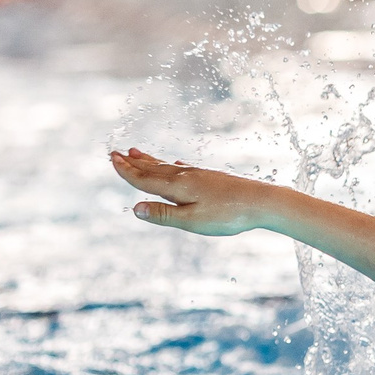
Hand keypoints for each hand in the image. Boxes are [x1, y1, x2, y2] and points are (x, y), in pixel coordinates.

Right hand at [109, 148, 274, 235]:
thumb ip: (164, 215)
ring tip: (135, 153)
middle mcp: (185, 177)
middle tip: (115, 153)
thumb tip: (135, 209)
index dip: (127, 172)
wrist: (263, 202)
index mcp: (177, 187)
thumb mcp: (192, 221)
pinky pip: (186, 170)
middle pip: (153, 169)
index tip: (112, 160)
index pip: (145, 179)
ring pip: (168, 167)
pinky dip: (174, 167)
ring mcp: (200, 175)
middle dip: (133, 163)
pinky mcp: (212, 178)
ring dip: (150, 161)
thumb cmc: (228, 216)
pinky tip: (177, 166)